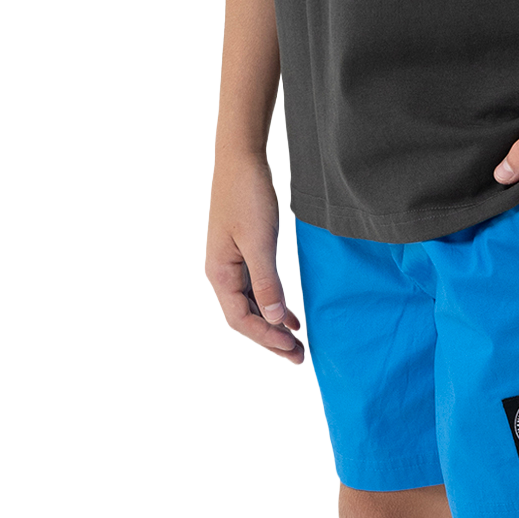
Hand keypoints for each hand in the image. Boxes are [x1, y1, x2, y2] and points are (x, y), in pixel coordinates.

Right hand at [205, 154, 303, 362]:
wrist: (241, 159)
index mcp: (219, 273)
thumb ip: (266, 282)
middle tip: (299, 358)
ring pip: (253, 307)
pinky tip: (291, 319)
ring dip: (274, 327)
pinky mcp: (243, 257)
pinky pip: (258, 291)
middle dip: (271, 340)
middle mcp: (221, 274)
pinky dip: (274, 307)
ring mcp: (232, 266)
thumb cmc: (247, 195)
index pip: (240, 319)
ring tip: (297, 346)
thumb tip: (272, 319)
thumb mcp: (259, 241)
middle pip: (245, 318)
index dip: (265, 338)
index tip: (291, 350)